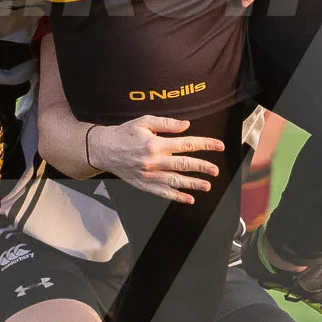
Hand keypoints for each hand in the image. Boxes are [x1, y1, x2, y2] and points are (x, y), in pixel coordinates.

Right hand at [86, 116, 223, 204]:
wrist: (103, 149)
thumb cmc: (125, 133)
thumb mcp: (144, 122)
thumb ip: (167, 124)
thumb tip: (186, 126)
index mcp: (156, 144)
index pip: (186, 144)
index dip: (205, 144)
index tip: (219, 146)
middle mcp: (153, 161)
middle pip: (183, 164)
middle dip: (202, 167)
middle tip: (216, 170)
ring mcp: (149, 175)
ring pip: (175, 181)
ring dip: (193, 184)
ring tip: (207, 185)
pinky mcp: (144, 184)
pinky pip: (163, 192)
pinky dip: (177, 196)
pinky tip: (189, 198)